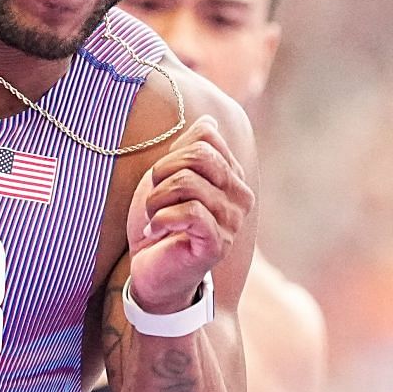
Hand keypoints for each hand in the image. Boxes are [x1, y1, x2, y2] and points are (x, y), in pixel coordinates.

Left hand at [125, 115, 252, 313]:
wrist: (152, 270)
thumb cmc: (160, 223)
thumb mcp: (169, 178)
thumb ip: (189, 149)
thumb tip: (209, 120)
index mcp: (232, 177)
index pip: (206, 137)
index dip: (173, 154)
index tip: (163, 179)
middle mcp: (240, 197)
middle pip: (198, 155)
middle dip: (163, 173)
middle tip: (155, 199)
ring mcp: (232, 221)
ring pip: (188, 183)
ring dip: (156, 200)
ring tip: (155, 217)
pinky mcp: (218, 243)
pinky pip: (189, 212)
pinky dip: (161, 219)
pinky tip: (156, 232)